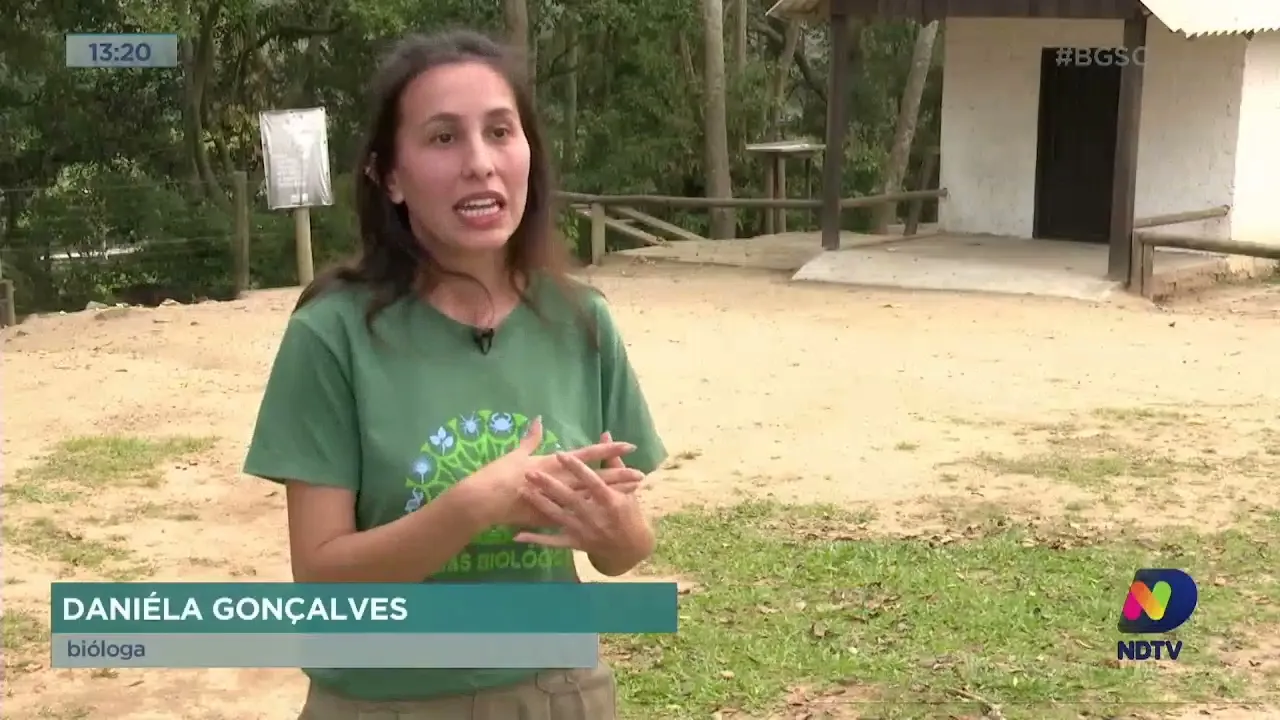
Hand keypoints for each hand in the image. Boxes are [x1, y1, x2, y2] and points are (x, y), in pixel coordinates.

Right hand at [467, 417, 644, 526]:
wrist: (485, 500)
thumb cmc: (500, 473)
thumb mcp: (517, 453)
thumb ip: (531, 438)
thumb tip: (539, 420)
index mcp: (553, 463)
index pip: (587, 456)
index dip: (608, 451)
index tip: (628, 446)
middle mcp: (561, 481)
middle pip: (596, 479)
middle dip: (619, 476)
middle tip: (641, 473)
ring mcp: (557, 501)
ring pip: (591, 499)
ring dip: (612, 496)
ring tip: (632, 495)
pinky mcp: (551, 518)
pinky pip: (576, 518)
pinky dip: (591, 517)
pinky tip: (604, 519)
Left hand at [512, 433, 652, 565]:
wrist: (630, 550)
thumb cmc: (629, 514)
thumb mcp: (628, 489)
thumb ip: (614, 463)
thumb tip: (606, 434)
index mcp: (610, 500)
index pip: (591, 481)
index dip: (576, 468)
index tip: (560, 454)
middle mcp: (595, 516)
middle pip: (569, 498)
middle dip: (549, 485)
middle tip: (530, 472)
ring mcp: (583, 531)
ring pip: (558, 517)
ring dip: (540, 504)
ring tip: (523, 491)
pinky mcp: (575, 544)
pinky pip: (553, 542)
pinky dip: (536, 539)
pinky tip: (518, 535)